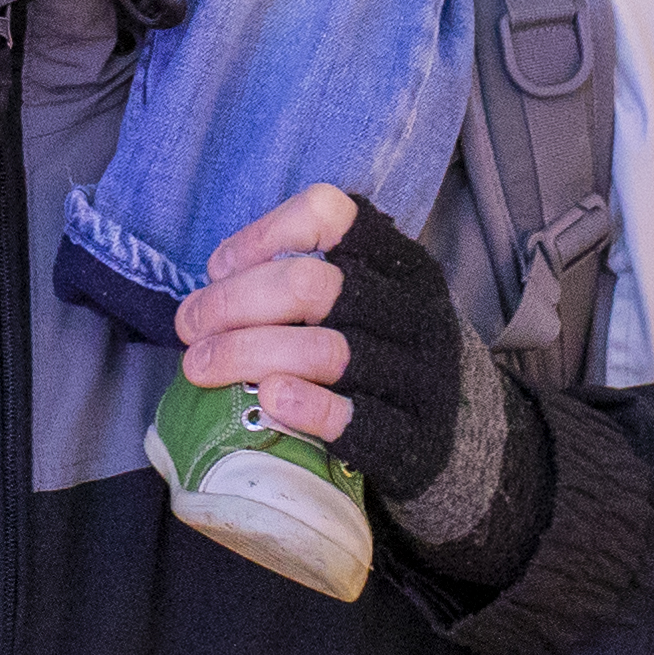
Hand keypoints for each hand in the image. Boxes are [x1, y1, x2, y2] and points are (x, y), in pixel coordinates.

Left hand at [181, 184, 539, 578]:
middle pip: (314, 286)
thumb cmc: (383, 354)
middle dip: (235, 304)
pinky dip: (309, 409)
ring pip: (329, 351)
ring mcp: (422, 376)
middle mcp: (416, 310)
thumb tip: (216, 281)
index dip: (265, 234)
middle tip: (190, 328)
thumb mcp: (364, 300)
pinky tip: (271, 400)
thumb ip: (302, 278)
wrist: (463, 437)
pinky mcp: (418, 440)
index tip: (219, 268)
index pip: (332, 214)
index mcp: (399, 262)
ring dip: (250, 355)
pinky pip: (360, 422)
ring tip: (200, 368)